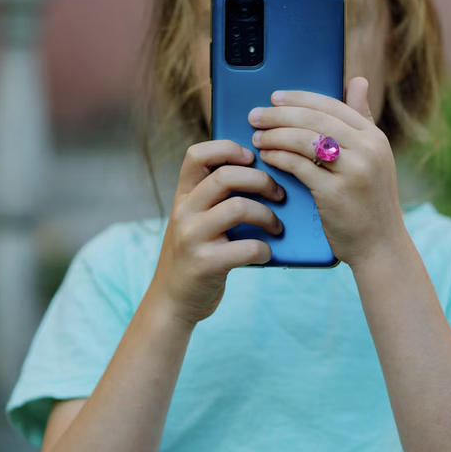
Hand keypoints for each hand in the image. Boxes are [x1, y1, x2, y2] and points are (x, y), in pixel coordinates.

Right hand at [149, 140, 284, 327]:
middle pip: (226, 176)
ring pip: (238, 207)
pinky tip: (266, 254)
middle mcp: (184, 212)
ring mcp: (192, 238)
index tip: (252, 158)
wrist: (171, 302)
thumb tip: (265, 176)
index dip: (227, 148)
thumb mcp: (194, 222)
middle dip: (262, 181)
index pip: (197, 155)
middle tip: (279, 194)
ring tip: (277, 227)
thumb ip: (215, 200)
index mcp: (182, 197)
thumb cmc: (195, 256)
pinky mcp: (205, 264)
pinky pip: (246, 247)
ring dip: (268, 216)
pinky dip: (264, 249)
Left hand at [248, 76, 405, 268]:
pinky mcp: (335, 193)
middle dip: (280, 114)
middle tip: (255, 115)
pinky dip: (279, 157)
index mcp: (375, 137)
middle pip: (315, 119)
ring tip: (257, 136)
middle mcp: (368, 149)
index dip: (300, 98)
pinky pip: (299, 166)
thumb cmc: (371, 201)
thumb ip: (362, 120)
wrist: (380, 245)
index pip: (333, 105)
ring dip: (275, 135)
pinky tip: (266, 156)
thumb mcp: (375, 158)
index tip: (275, 97)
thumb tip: (357, 81)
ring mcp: (353, 171)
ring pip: (304, 139)